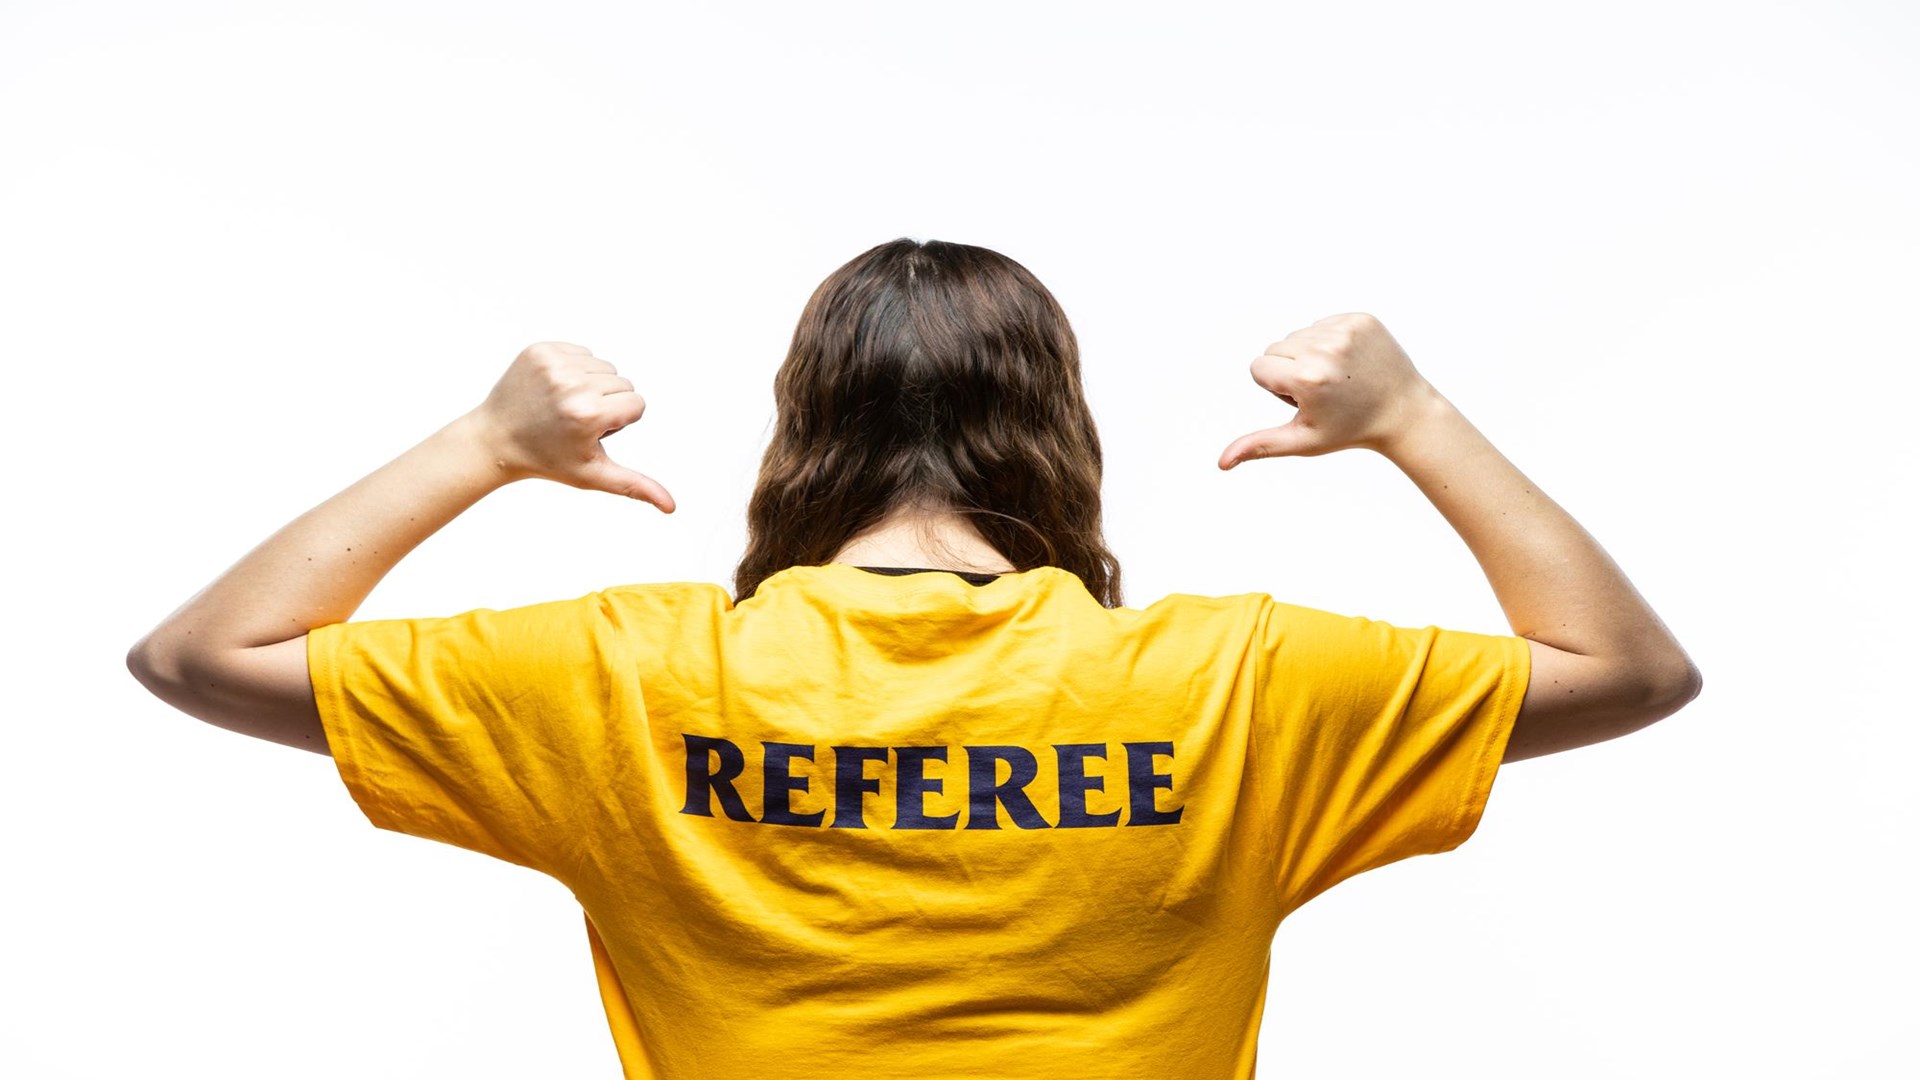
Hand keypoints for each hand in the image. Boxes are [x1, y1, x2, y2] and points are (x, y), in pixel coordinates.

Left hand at [469, 342, 675, 511]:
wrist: (494, 440)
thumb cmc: (547, 461)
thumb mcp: (592, 475)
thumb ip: (635, 486)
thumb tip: (672, 507)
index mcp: (589, 414)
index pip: (637, 404)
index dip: (619, 422)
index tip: (589, 433)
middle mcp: (572, 385)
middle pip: (623, 383)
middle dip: (607, 402)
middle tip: (573, 421)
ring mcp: (554, 364)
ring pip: (604, 366)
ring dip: (592, 384)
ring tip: (563, 405)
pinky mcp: (540, 350)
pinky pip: (581, 352)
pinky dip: (574, 369)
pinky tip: (553, 389)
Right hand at [1218, 312, 1438, 466]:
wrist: (1404, 412)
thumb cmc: (1349, 431)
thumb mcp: (1303, 440)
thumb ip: (1260, 446)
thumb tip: (1221, 464)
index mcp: (1306, 377)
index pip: (1258, 367)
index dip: (1276, 389)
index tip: (1305, 400)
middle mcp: (1324, 348)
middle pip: (1275, 348)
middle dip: (1290, 369)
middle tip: (1324, 390)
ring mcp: (1345, 330)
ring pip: (1298, 335)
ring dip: (1309, 354)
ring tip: (1339, 377)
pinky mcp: (1360, 318)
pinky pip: (1322, 323)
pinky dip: (1330, 341)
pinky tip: (1351, 362)